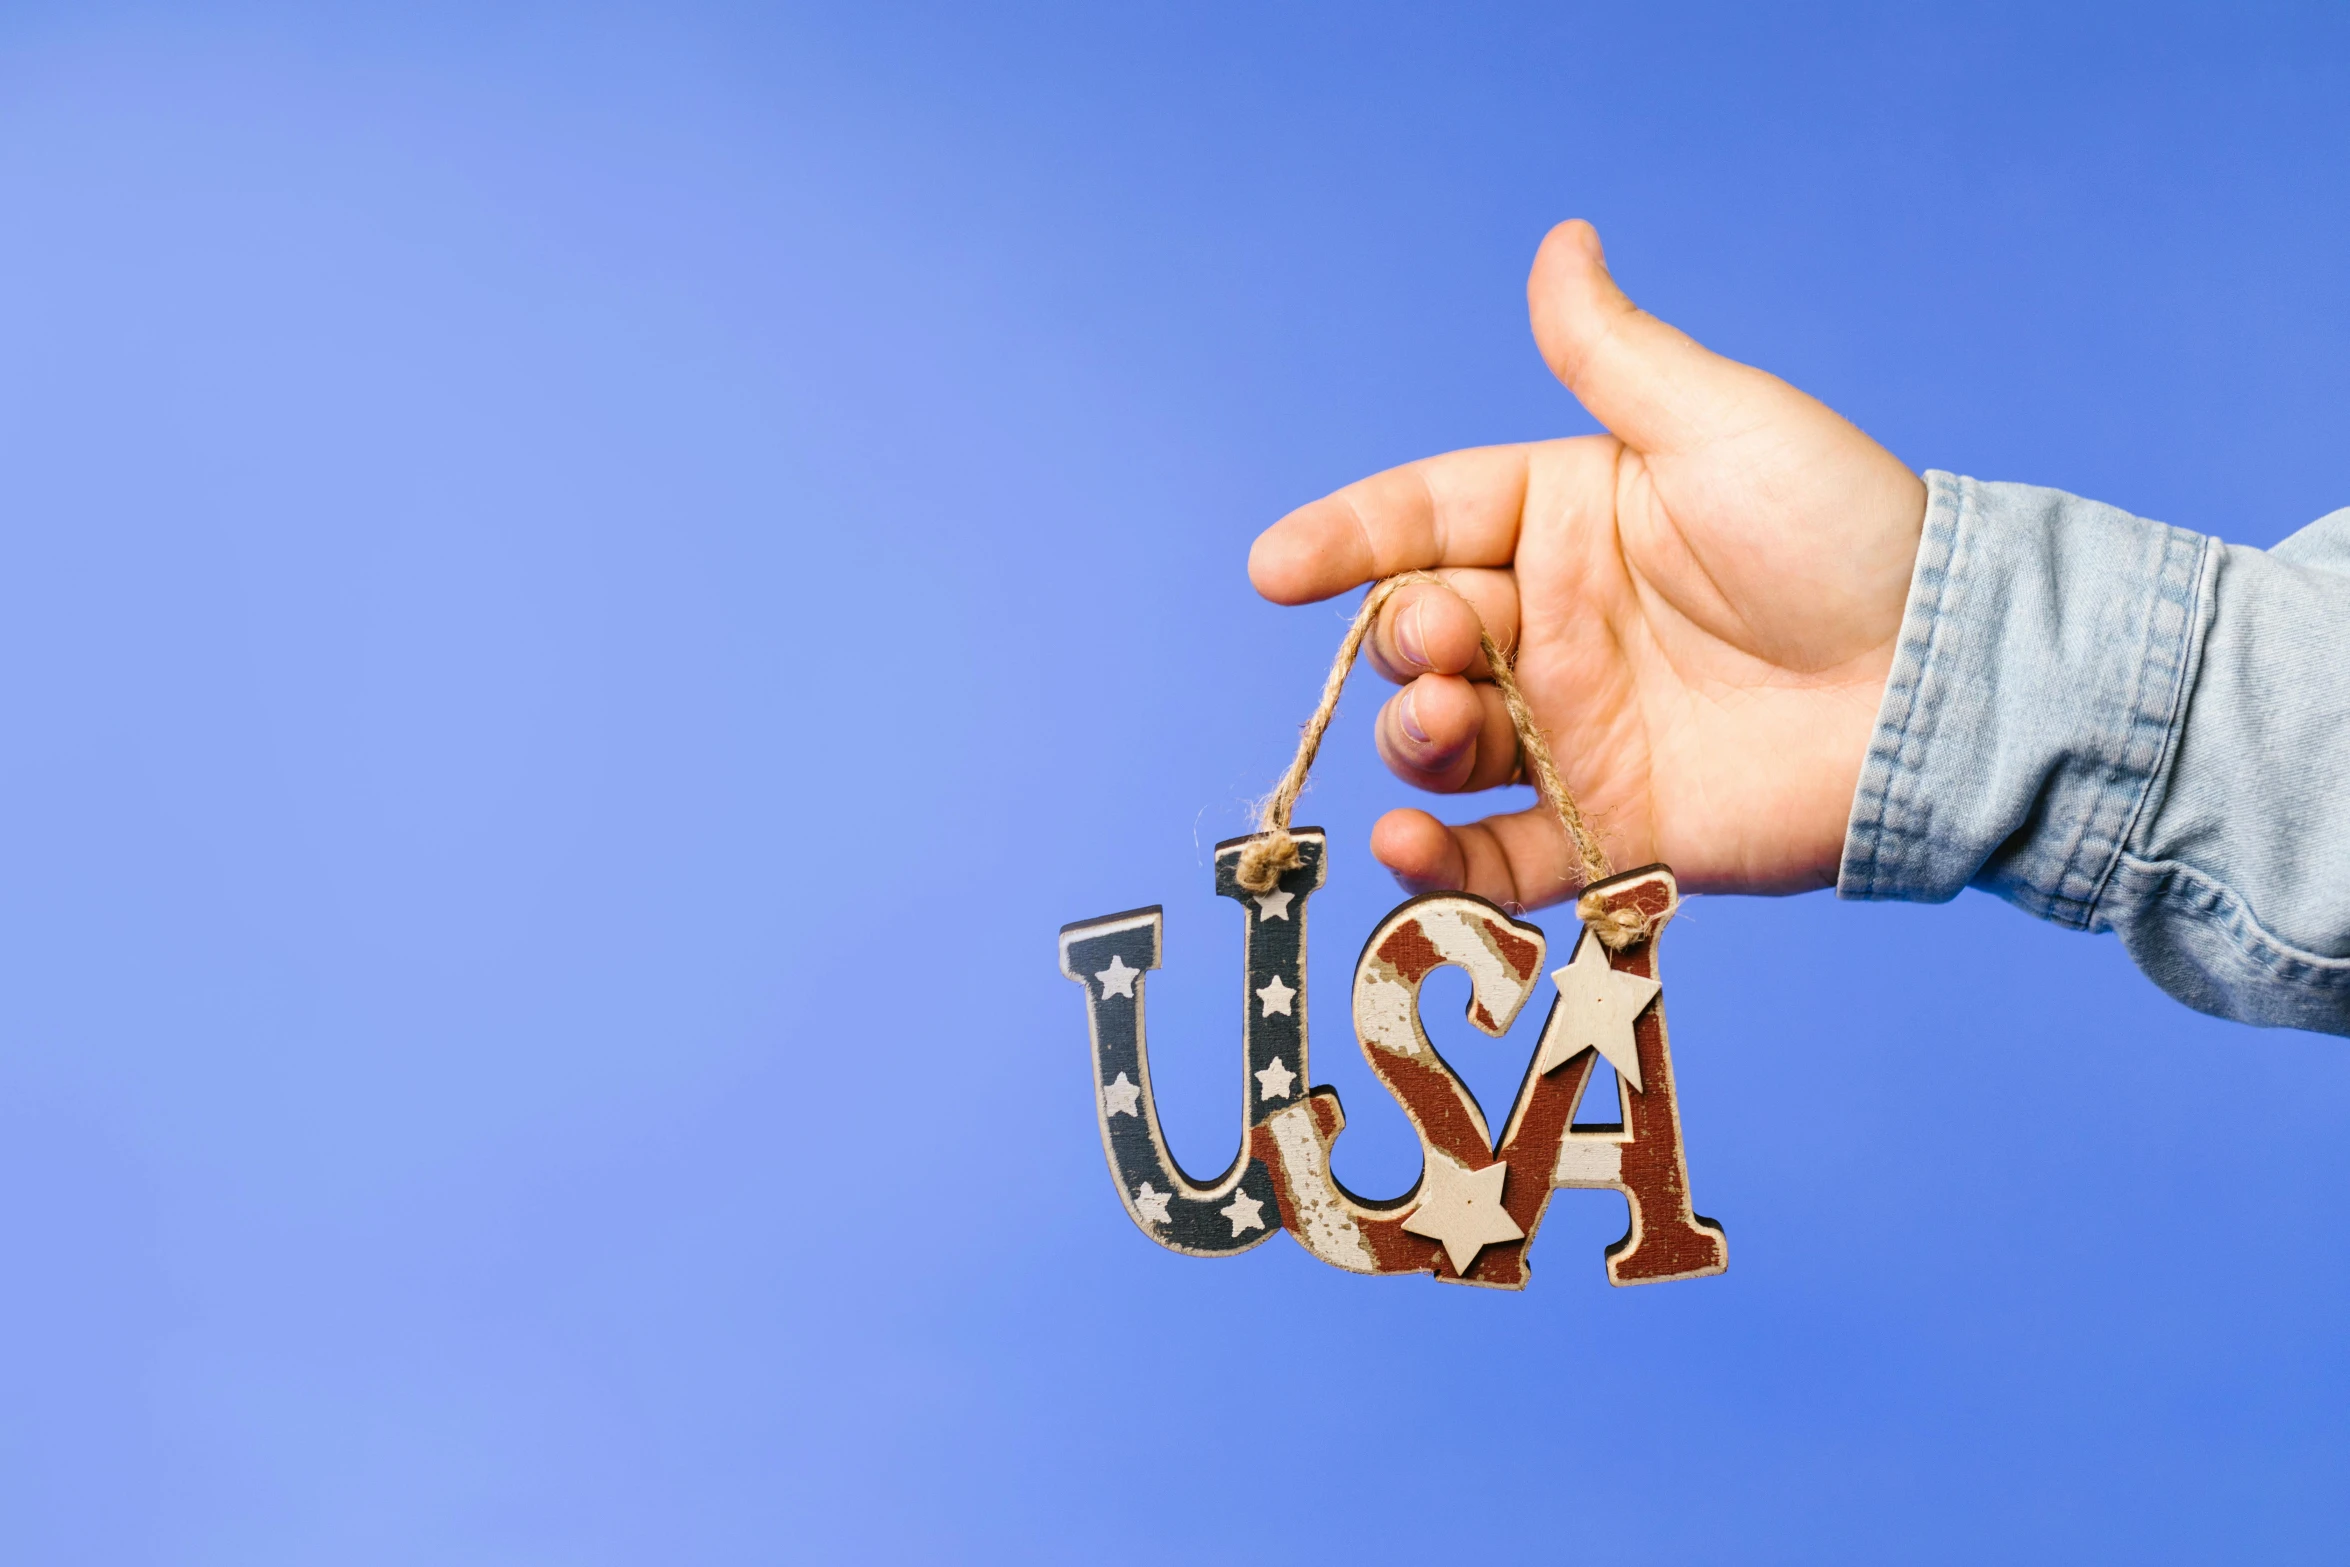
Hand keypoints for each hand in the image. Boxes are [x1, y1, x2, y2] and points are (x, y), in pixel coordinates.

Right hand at [1247, 220, 1926, 905]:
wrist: (1943, 687)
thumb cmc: (1846, 538)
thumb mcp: (1722, 427)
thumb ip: (1614, 356)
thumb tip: (1561, 239)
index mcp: (1566, 523)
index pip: (1424, 521)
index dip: (1345, 540)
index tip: (1276, 566)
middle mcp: (1555, 630)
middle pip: (1421, 637)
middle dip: (1404, 644)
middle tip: (1446, 652)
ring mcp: (1574, 735)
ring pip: (1441, 744)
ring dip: (1411, 738)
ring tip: (1443, 728)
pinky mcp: (1608, 831)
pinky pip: (1497, 858)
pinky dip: (1439, 864)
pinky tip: (1409, 847)